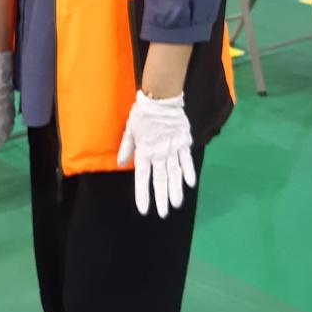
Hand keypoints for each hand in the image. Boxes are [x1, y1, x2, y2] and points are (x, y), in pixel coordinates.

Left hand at [117, 91, 195, 218]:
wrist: (161, 98)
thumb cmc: (143, 114)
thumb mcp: (130, 130)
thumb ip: (126, 147)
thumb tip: (119, 164)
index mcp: (144, 151)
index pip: (142, 177)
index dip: (142, 194)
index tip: (144, 210)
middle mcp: (159, 153)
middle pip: (160, 179)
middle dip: (161, 198)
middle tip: (163, 214)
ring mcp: (173, 149)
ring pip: (174, 173)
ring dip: (175, 190)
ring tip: (176, 205)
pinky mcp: (184, 143)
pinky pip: (187, 160)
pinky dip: (189, 172)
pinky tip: (191, 185)